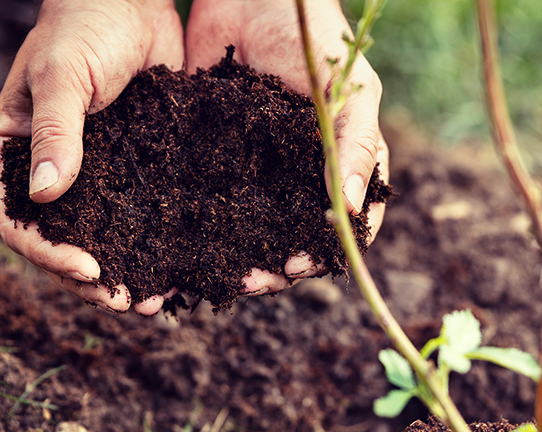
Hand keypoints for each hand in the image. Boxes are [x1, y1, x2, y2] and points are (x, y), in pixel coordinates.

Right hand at [0, 0, 183, 314]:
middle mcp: (51, 171)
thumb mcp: (61, 78)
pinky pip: (141, 212)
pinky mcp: (134, 167)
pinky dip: (156, 241)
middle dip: (91, 278)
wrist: (131, 3)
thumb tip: (48, 195)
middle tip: (128, 302)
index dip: (48, 252)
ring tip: (157, 300)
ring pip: (103, 235)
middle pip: (61, 240)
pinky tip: (181, 264)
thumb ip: (55, 133)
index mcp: (13, 154)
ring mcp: (94, 173)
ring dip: (127, 269)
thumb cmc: (83, 28)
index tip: (89, 270)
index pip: (18, 219)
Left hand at [185, 0, 388, 295]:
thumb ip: (357, 146)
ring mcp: (258, 167)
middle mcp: (300, 174)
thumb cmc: (317, 39)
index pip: (344, 223)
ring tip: (220, 278)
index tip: (299, 266)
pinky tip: (183, 245)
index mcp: (341, 163)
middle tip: (251, 282)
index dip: (326, 252)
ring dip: (240, 256)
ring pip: (252, 226)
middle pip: (295, 236)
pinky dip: (201, 225)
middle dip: (277, 267)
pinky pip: (210, 196)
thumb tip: (353, 208)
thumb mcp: (351, 92)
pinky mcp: (216, 154)